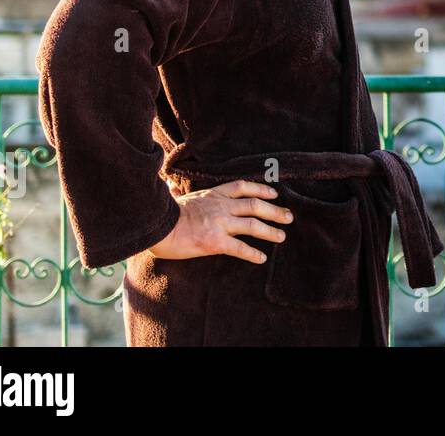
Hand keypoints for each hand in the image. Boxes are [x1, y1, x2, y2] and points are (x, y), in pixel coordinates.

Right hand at [147, 180, 291, 263]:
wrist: (155, 226)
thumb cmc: (162, 214)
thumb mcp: (175, 198)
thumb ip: (178, 192)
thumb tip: (170, 186)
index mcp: (213, 195)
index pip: (243, 187)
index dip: (261, 189)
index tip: (274, 193)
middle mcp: (221, 206)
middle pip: (255, 205)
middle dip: (275, 211)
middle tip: (289, 217)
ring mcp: (220, 223)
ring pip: (253, 225)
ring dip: (270, 231)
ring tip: (282, 236)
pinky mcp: (215, 242)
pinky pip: (240, 248)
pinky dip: (252, 253)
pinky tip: (261, 258)